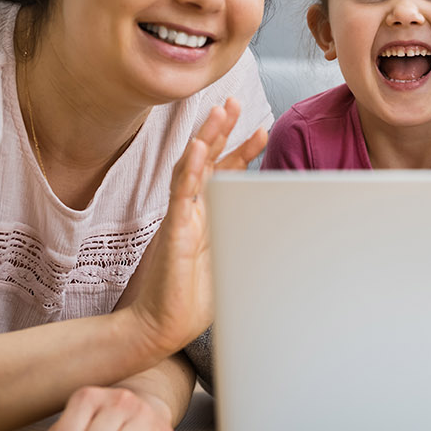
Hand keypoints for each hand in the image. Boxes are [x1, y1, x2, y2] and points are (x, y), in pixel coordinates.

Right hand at [118, 98, 266, 354]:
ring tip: (219, 110)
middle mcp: (192, 212)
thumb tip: (272, 235)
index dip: (242, 151)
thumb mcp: (225, 264)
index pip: (224, 176)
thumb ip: (240, 243)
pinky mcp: (173, 231)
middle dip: (223, 131)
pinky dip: (190, 169)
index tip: (262, 130)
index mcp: (206, 218)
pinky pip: (181, 194)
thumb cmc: (188, 301)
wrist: (158, 328)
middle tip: (236, 102)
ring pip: (192, 169)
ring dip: (207, 138)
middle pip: (209, 162)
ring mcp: (181, 218)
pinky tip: (198, 147)